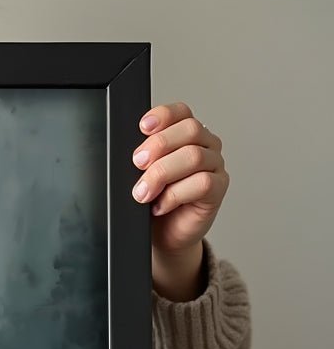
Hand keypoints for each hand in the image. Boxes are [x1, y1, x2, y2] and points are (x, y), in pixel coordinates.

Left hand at [132, 102, 230, 300]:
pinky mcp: (218, 190)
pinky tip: (161, 205)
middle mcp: (204, 145)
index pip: (180, 112)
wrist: (163, 236)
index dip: (163, 115)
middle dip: (158, 146)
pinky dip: (175, 194)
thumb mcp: (141, 176)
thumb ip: (141, 160)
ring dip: (162, 173)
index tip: (142, 127)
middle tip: (137, 164)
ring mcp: (214, 166)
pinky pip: (202, 182)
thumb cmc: (152, 203)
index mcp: (185, 134)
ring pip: (194, 156)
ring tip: (143, 193)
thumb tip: (130, 155)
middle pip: (189, 130)